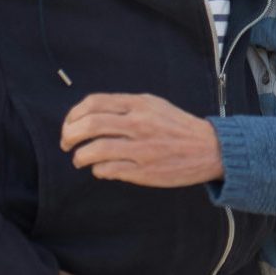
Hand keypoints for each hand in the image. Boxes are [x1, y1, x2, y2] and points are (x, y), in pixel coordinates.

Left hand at [61, 93, 223, 187]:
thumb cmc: (177, 126)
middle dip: (69, 135)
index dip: (74, 114)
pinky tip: (100, 169)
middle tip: (66, 143)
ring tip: (79, 159)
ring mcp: (140, 148)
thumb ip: (124, 107)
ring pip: (95, 150)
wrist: (209, 149)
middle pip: (90, 125)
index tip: (69, 124)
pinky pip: (109, 170)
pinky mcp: (144, 171)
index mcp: (139, 104)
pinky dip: (98, 170)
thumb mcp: (153, 104)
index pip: (94, 103)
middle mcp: (138, 123)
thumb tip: (90, 115)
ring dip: (80, 156)